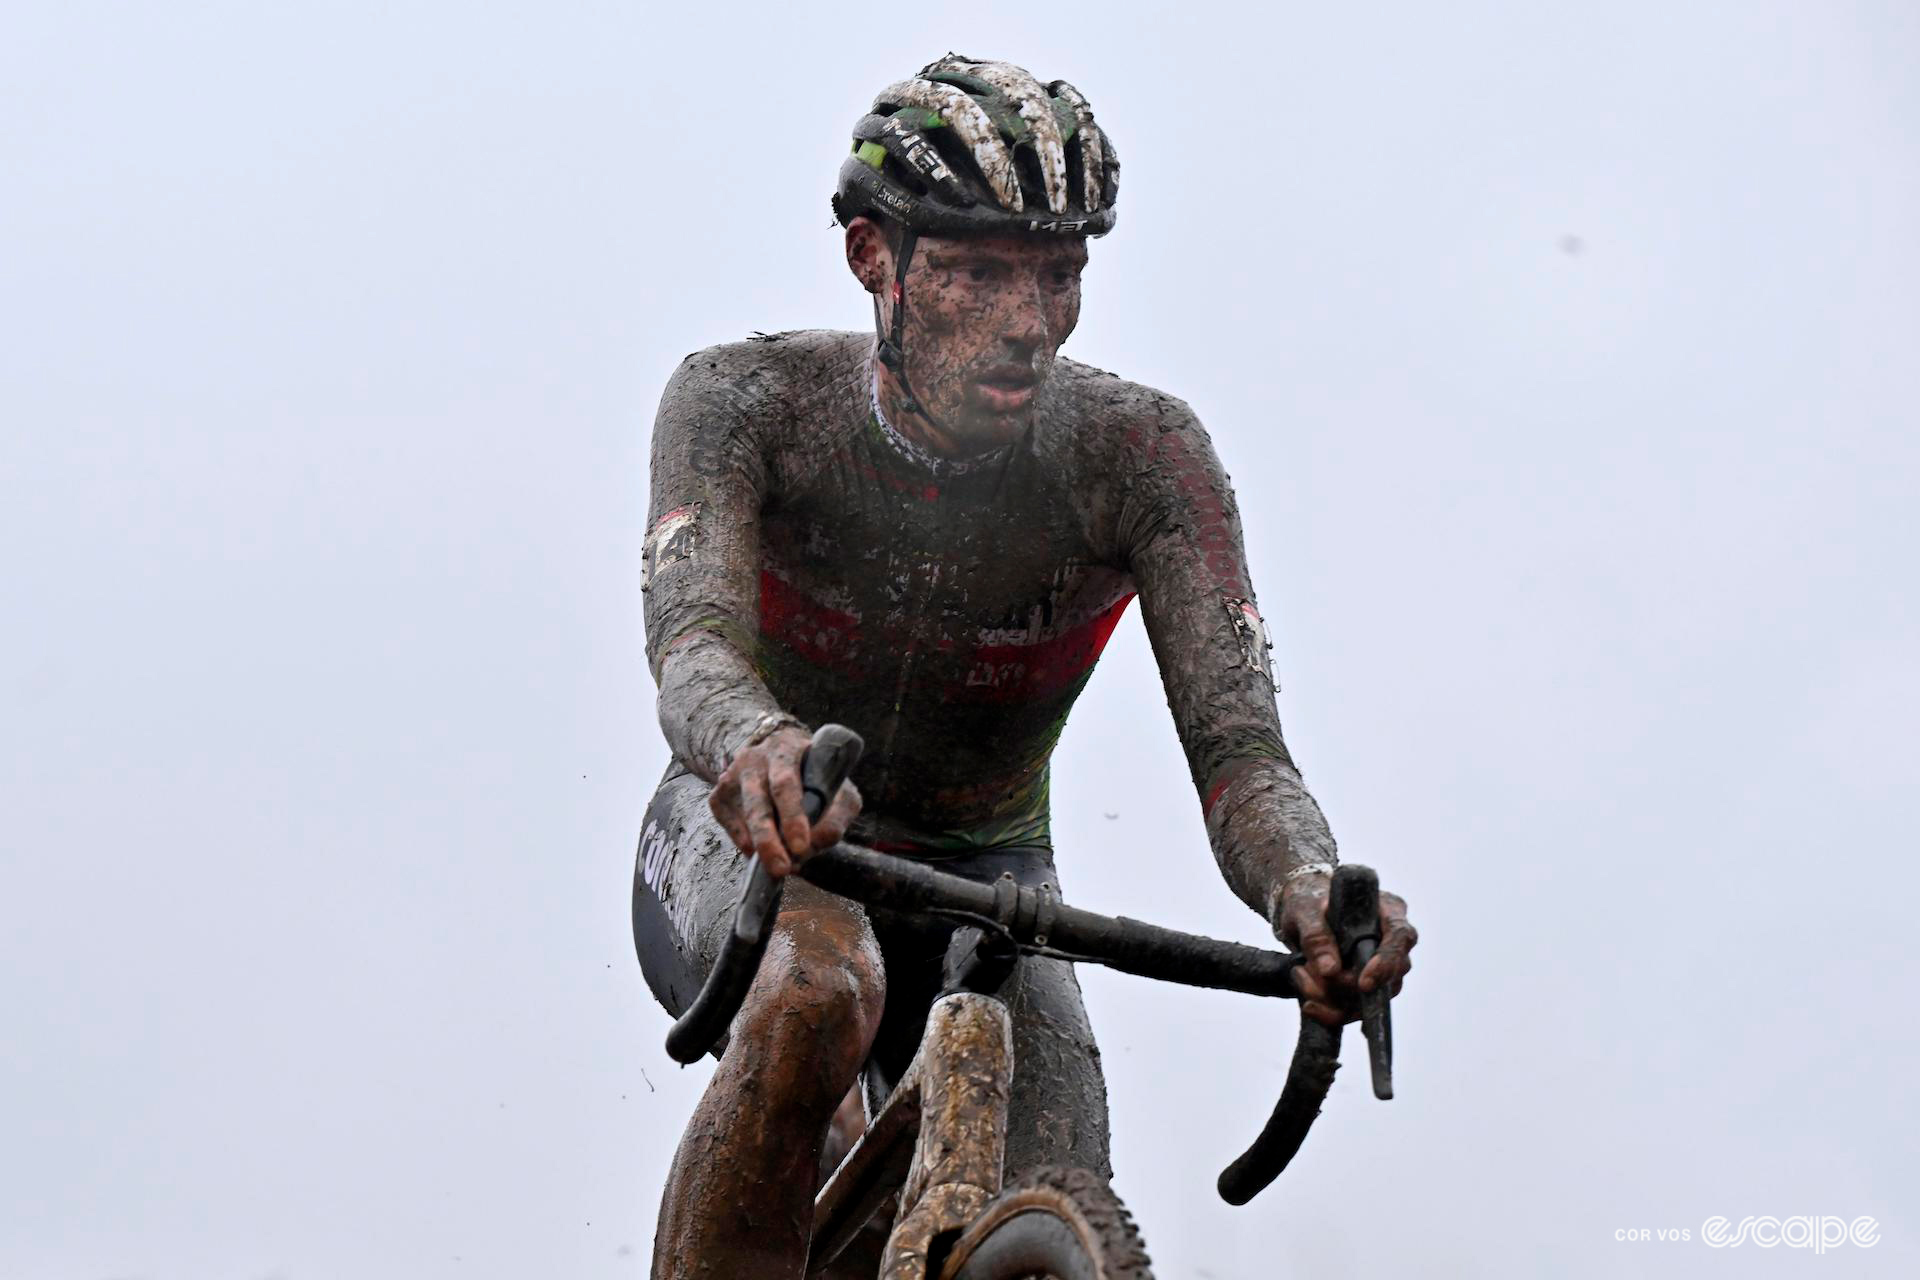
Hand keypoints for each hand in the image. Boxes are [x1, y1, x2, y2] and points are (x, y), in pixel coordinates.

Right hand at [708, 726, 862, 875]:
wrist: (778, 760)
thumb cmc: (815, 778)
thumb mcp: (838, 790)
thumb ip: (838, 814)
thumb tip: (822, 840)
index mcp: (787, 749)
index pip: (786, 782)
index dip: (793, 816)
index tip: (802, 846)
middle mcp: (755, 757)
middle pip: (758, 799)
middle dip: (769, 838)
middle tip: (782, 869)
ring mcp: (733, 774)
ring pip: (742, 812)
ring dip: (758, 843)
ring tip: (774, 869)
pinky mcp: (719, 793)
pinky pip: (725, 820)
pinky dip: (741, 839)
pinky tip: (757, 851)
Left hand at [1274, 873, 1416, 1026]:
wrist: (1301, 914)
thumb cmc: (1308, 901)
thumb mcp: (1304, 910)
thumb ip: (1316, 936)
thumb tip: (1330, 970)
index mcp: (1387, 910)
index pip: (1401, 936)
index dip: (1387, 962)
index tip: (1364, 983)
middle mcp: (1391, 941)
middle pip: (1390, 977)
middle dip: (1348, 986)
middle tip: (1310, 975)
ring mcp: (1382, 966)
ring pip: (1372, 999)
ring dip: (1335, 1001)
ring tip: (1301, 977)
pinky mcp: (1366, 987)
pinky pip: (1357, 1009)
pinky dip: (1331, 1012)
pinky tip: (1311, 1005)